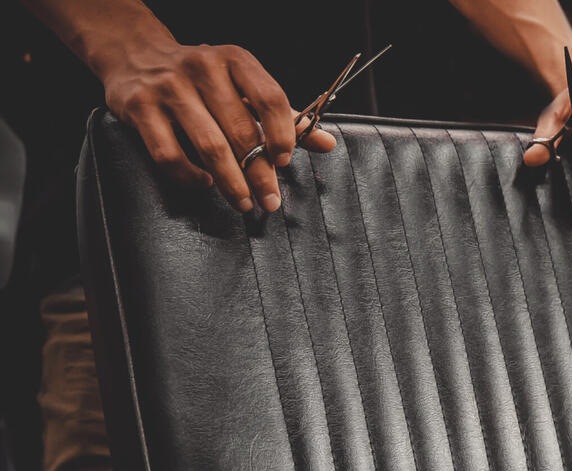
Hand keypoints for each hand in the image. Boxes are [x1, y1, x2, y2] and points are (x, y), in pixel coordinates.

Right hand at [98, 39, 334, 211]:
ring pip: (209, 145)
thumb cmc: (203, 80)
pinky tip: (205, 183)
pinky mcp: (139, 108)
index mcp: (235, 61)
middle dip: (260, 172)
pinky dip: (190, 175)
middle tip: (270, 200)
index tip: (285, 161)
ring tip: (244, 202)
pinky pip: (169, 153)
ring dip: (231, 182)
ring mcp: (169, 88)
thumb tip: (326, 143)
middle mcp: (203, 69)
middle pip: (241, 130)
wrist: (137, 58)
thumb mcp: (244, 88)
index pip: (269, 98)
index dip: (282, 133)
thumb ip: (284, 117)